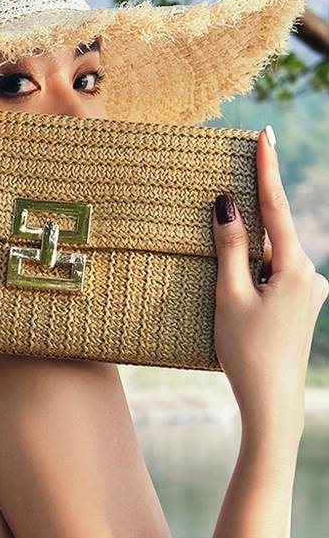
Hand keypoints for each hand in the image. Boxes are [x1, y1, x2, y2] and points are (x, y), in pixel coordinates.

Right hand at [212, 125, 328, 437]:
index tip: (264, 134)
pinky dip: (255, 271)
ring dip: (249, 255)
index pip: (275, 207)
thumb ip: (231, 245)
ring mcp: (308, 290)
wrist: (273, 403)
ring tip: (229, 287)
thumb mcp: (231, 295)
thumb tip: (227, 202)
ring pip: (272, 255)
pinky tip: (239, 290)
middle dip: (250, 219)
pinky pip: (275, 273)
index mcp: (295, 269)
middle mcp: (310, 275)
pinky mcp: (301, 303)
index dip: (267, 169)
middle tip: (231, 218)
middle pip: (273, 233)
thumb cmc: (247, 351)